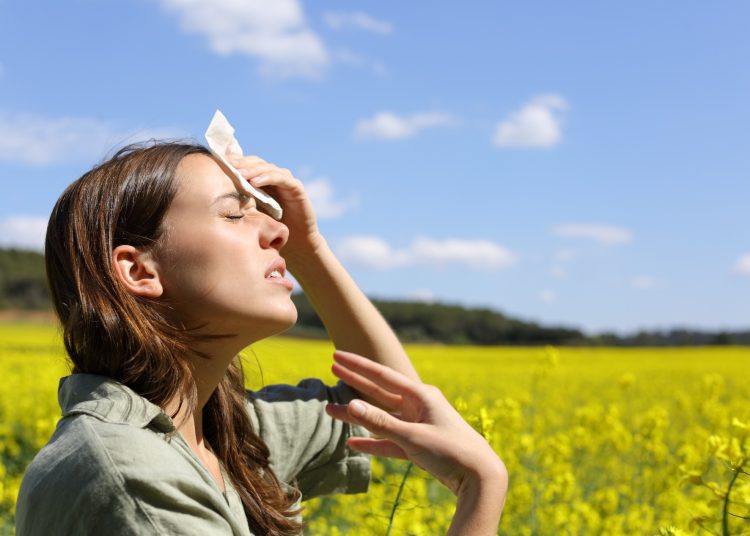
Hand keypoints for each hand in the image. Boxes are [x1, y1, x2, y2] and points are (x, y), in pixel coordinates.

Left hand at [228, 155, 323, 256]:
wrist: (296, 242)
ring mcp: (286, 180)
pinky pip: (281, 178)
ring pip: (267, 168)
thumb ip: (239, 201)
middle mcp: (274, 177)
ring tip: (239, 173)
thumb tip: (213, 195)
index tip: (218, 162)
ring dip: (252, 169)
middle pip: (256, 162)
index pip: (247, 164)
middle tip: (226, 164)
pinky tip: (255, 182)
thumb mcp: (251, 213)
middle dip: (241, 163)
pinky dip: (267, 177)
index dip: (234, 162)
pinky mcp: (296, 187)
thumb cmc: (272, 228)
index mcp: (262, 180)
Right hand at [325, 350, 506, 496]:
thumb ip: (381, 423)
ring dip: (358, 415)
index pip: (382, 376)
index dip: (358, 366)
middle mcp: (419, 406)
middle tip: (332, 367)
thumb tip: (350, 405)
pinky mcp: (418, 445)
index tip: (337, 355)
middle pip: (379, 392)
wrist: (479, 477)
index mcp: (421, 395)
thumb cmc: (451, 450)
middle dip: (355, 382)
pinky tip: (353, 442)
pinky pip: (388, 441)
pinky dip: (372, 441)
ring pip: (381, 418)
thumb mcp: (413, 436)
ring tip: (331, 410)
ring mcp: (418, 425)